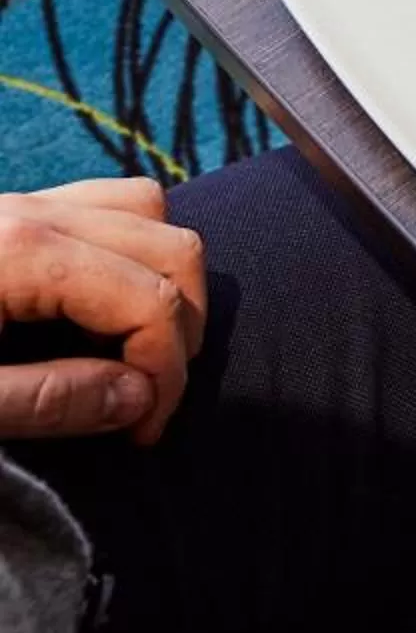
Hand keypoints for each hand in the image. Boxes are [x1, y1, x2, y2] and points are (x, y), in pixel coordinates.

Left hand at [0, 178, 206, 445]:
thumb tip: (141, 398)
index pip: (151, 301)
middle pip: (171, 247)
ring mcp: (26, 200)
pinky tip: (104, 302)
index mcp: (21, 253)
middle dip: (181, 328)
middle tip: (148, 396)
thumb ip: (49, 401)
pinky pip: (107, 204)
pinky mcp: (12, 209)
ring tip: (137, 344)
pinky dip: (132, 248)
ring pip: (148, 210)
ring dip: (165, 278)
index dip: (167, 372)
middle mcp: (35, 211)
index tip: (143, 431)